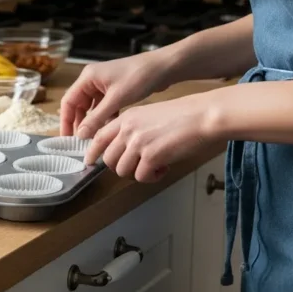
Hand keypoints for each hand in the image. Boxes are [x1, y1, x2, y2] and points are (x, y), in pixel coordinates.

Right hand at [60, 51, 174, 138]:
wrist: (164, 67)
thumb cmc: (139, 77)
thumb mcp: (116, 99)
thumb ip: (97, 118)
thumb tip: (80, 135)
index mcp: (88, 78)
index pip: (68, 102)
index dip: (66, 121)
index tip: (67, 139)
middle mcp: (92, 80)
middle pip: (78, 105)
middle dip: (79, 123)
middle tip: (80, 142)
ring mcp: (103, 85)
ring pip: (91, 108)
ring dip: (92, 122)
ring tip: (94, 139)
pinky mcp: (114, 90)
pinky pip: (103, 107)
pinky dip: (104, 118)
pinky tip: (108, 129)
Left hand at [84, 93, 219, 182]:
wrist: (203, 116)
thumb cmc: (183, 115)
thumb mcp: (150, 114)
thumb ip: (133, 129)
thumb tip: (126, 149)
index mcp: (126, 118)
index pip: (99, 137)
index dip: (92, 152)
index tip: (89, 162)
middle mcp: (127, 130)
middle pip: (108, 159)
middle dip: (121, 167)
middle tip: (138, 166)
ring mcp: (138, 143)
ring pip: (122, 170)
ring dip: (138, 173)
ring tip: (155, 166)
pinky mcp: (151, 156)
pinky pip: (141, 176)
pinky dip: (152, 177)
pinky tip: (164, 168)